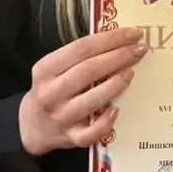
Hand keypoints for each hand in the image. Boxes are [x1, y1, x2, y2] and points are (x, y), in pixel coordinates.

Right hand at [17, 26, 145, 156]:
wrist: (33, 126)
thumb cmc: (52, 89)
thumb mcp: (53, 69)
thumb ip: (79, 56)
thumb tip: (119, 41)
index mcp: (45, 69)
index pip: (81, 48)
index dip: (110, 39)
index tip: (133, 33)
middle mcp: (51, 93)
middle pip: (88, 70)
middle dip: (118, 57)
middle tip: (140, 49)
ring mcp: (61, 117)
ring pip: (92, 99)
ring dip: (116, 84)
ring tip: (131, 71)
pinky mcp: (71, 138)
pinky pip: (91, 133)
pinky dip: (106, 122)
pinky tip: (117, 110)